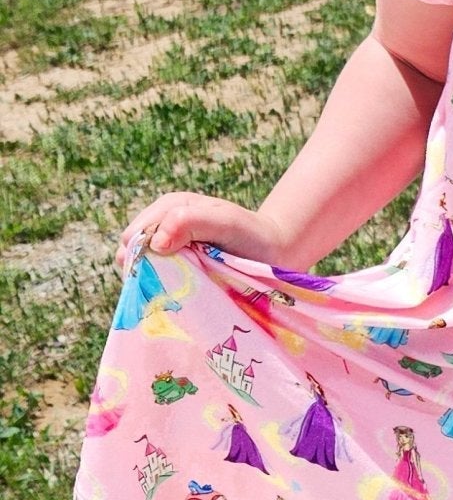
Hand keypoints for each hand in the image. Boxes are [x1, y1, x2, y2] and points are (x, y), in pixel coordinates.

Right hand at [117, 193, 296, 274]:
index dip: (147, 253)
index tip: (173, 267)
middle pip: (131, 253)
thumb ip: (191, 222)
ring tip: (180, 286)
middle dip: (146, 267)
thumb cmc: (250, 234)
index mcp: (170, 207)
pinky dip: (160, 288)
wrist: (273, 252)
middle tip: (176, 280)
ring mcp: (166, 248)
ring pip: (139, 269)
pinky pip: (152, 280)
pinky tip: (178, 293)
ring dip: (154, 280)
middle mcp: (163, 225)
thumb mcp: (225, 222)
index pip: (136, 235)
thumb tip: (155, 243)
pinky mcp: (173, 268)